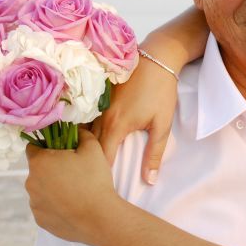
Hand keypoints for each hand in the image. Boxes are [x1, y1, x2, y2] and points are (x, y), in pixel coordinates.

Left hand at [25, 129, 118, 243]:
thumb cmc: (95, 180)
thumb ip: (81, 134)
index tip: (62, 151)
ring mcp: (34, 203)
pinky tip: (72, 206)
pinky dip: (55, 205)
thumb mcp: (93, 148)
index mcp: (39, 162)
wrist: (99, 217)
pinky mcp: (40, 220)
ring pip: (41, 189)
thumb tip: (75, 130)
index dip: (48, 146)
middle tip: (74, 172)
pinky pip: (45, 207)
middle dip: (52, 168)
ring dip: (52, 187)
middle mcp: (30, 182)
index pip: (33, 147)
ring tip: (75, 191)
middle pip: (38, 169)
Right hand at [92, 52, 177, 184]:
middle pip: (87, 147)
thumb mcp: (162, 124)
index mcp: (116, 125)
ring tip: (84, 163)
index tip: (103, 188)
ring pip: (82, 132)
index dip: (101, 175)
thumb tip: (149, 180)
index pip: (101, 158)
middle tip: (90, 180)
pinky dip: (83, 131)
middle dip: (88, 163)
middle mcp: (100, 116)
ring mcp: (95, 103)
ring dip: (83, 147)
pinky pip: (84, 118)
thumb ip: (154, 154)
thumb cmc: (161, 92)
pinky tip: (85, 140)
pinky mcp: (96, 95)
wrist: (157, 57)